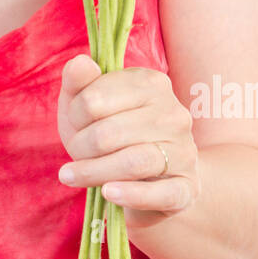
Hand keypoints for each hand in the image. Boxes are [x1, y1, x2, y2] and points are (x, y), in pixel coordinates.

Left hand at [56, 54, 200, 230]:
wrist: (152, 177)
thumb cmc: (112, 134)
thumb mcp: (87, 104)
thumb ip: (78, 81)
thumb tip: (81, 63)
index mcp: (151, 83)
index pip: (94, 98)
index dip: (74, 115)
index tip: (75, 124)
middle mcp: (173, 114)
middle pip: (108, 133)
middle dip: (80, 147)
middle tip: (73, 154)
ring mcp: (184, 151)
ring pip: (133, 162)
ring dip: (94, 172)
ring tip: (70, 176)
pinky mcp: (187, 187)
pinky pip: (161, 193)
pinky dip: (132, 195)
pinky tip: (108, 193)